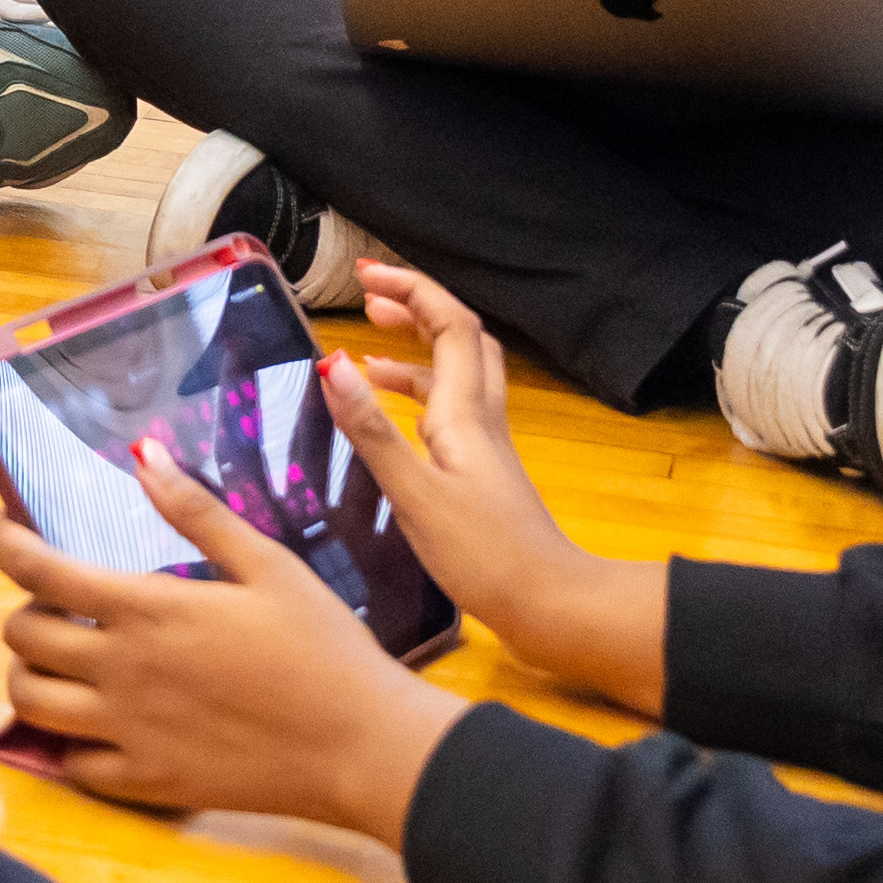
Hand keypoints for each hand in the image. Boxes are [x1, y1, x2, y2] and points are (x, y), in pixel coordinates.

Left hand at [0, 438, 469, 847]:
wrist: (361, 746)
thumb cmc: (323, 646)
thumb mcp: (267, 563)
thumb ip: (196, 511)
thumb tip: (143, 454)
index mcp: (147, 610)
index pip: (38, 570)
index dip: (3, 544)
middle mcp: (122, 672)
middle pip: (21, 638)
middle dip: (23, 609)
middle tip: (55, 602)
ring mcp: (129, 733)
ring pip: (29, 704)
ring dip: (30, 674)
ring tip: (63, 660)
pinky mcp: (149, 783)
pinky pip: (73, 766)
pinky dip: (69, 742)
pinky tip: (97, 722)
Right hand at [337, 266, 667, 713]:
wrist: (547, 605)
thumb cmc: (483, 555)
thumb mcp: (415, 494)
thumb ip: (371, 430)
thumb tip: (334, 363)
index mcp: (465, 413)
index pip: (450, 322)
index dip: (411, 288)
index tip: (364, 277)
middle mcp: (480, 419)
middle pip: (460, 338)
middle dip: (416, 308)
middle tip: (368, 302)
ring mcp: (485, 447)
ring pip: (457, 375)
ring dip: (416, 352)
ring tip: (367, 354)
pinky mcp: (482, 474)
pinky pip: (450, 413)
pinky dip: (418, 398)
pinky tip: (392, 421)